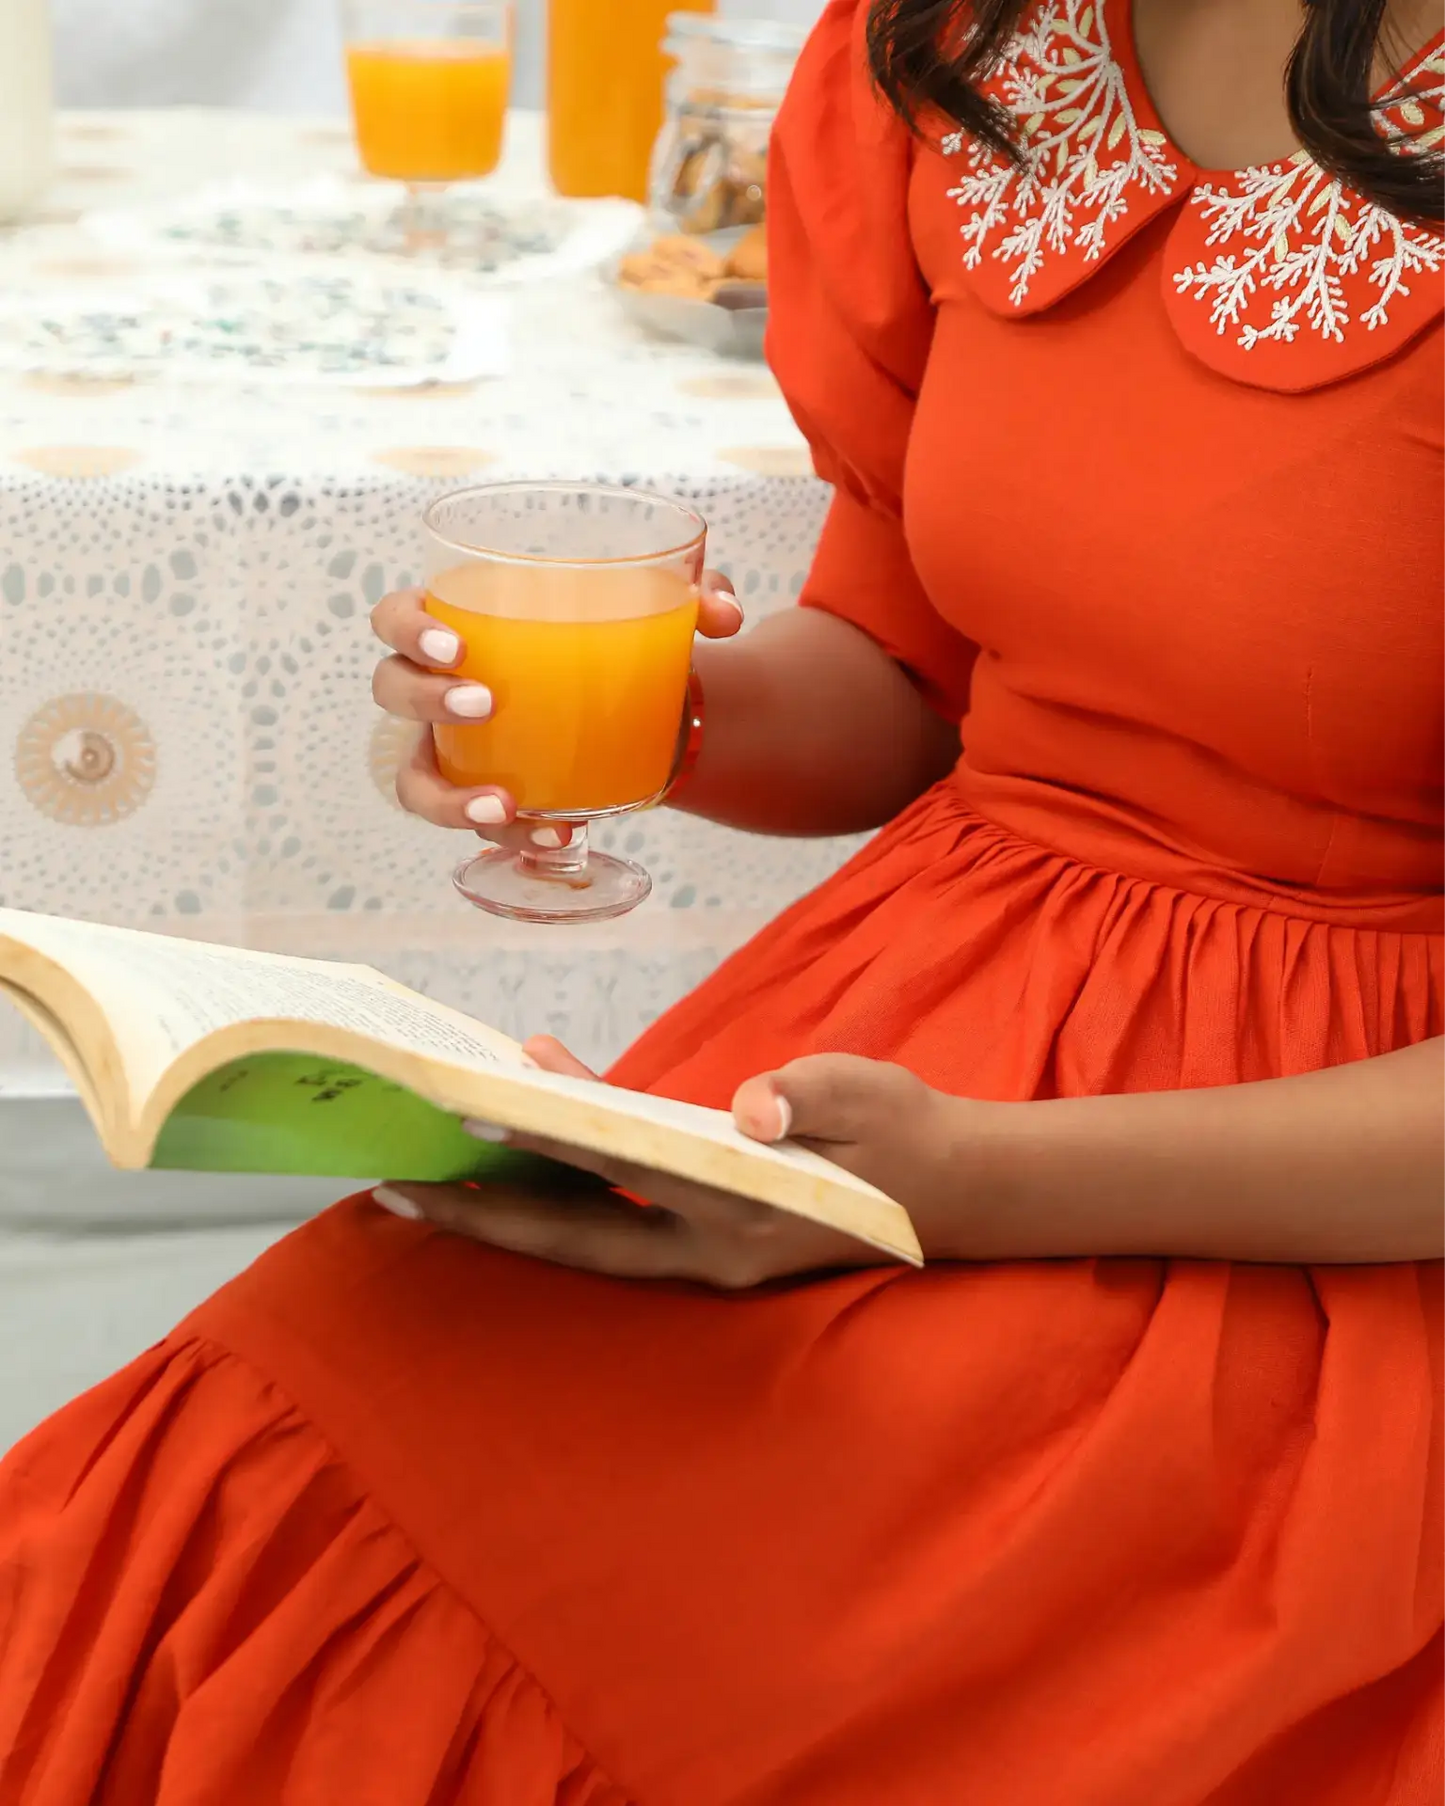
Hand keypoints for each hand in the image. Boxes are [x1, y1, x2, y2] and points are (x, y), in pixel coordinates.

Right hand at [371, 572, 742, 846]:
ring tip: (504, 805)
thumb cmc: (622, 644)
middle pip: (390, 689)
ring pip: (416, 781)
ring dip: (450, 798)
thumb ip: (698, 595)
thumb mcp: (662, 613)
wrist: (643, 714)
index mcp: (459, 625)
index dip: (406, 629)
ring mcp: (453, 753)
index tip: (455, 643)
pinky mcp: (485, 798)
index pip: (394, 618)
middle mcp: (439, 689)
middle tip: (483, 704)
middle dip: (425, 699)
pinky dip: (512, 838)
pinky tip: (558, 835)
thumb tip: (722, 615)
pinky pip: (476, 827)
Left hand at [373, 1036, 972, 1287]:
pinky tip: (541, 1118)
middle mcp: (710, 1246)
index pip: (624, 1170)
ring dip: (516, 1201)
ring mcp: (705, 1251)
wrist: (953, 1192)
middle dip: (487, 1214)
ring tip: (439, 1160)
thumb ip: (811, 1095)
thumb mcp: (871, 1096)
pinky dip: (572, 1179)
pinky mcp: (708, 1238)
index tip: (478, 1116)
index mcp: (745, 1210)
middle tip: (398, 1187)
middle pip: (575, 1235)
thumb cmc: (907, 1134)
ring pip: (589, 1232)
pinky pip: (621, 1213)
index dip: (548, 1142)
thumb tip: (751, 1104)